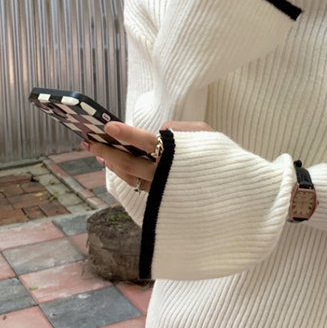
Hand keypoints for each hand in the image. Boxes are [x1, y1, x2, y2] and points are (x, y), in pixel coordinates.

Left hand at [82, 121, 212, 193]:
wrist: (237, 196)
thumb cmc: (223, 161)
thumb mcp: (207, 135)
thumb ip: (180, 129)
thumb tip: (158, 133)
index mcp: (177, 155)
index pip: (145, 142)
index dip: (125, 134)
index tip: (108, 127)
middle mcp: (166, 175)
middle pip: (129, 163)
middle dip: (107, 151)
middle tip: (89, 141)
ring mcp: (163, 191)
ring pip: (130, 178)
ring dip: (112, 165)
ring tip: (99, 153)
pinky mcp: (162, 201)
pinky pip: (138, 187)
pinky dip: (124, 176)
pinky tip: (116, 168)